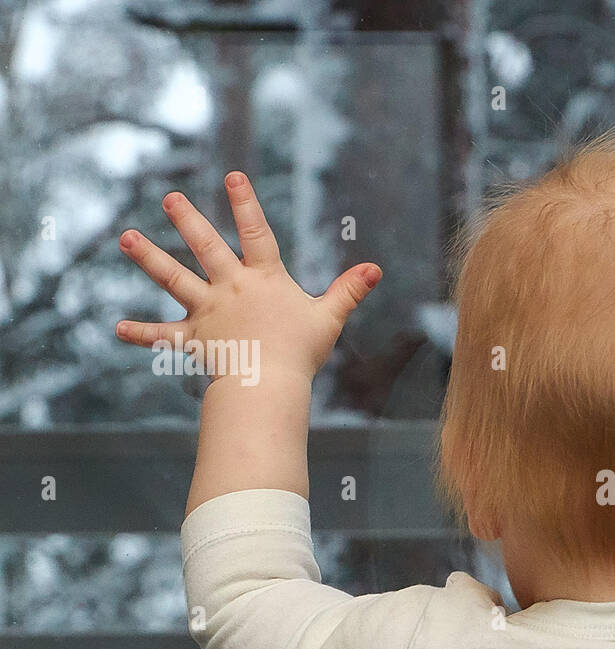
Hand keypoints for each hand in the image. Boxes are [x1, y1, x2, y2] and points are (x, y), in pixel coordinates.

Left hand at [116, 171, 380, 380]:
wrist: (267, 386)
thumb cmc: (301, 353)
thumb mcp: (329, 318)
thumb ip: (348, 290)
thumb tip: (375, 269)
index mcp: (264, 279)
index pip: (256, 233)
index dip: (246, 203)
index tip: (233, 175)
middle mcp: (230, 288)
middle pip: (206, 247)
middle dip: (187, 220)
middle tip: (170, 199)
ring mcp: (208, 312)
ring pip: (174, 279)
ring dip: (148, 258)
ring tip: (126, 238)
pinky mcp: (194, 339)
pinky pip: (164, 335)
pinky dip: (141, 333)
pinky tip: (118, 328)